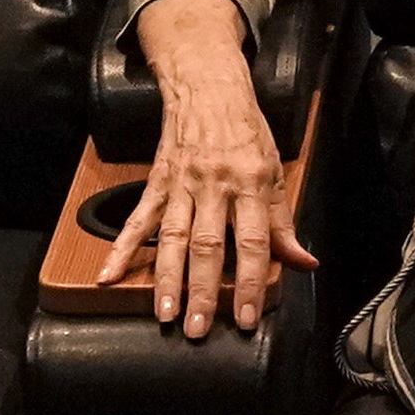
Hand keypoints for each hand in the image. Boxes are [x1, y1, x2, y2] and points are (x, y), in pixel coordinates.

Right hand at [101, 0, 290, 340]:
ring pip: (172, 238)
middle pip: (207, 245)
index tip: (244, 317)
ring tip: (163, 313)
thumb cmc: (245, 131)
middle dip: (201, 291)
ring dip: (166, 279)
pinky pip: (137, 219)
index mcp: (251, 183)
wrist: (207, 86)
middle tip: (196, 328)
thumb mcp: (274, 171)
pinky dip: (122, 249)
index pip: (253, 242)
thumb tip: (305, 263)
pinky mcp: (158, 182)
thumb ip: (284, 223)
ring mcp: (182, 184)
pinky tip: (109, 276)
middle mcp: (215, 185)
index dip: (248, 282)